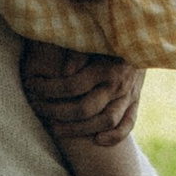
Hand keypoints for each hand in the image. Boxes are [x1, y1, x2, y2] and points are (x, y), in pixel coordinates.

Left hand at [21, 40, 142, 147]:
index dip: (48, 89)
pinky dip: (115, 136)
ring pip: (105, 121)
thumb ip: (79, 51)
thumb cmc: (109, 35)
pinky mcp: (136, 101)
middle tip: (37, 108)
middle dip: (56, 112)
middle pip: (85, 109)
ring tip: (54, 129)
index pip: (72, 85)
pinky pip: (128, 124)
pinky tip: (97, 141)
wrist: (144, 35)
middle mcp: (118, 84)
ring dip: (77, 130)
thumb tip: (65, 71)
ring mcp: (129, 95)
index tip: (31, 86)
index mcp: (106, 66)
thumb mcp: (94, 38)